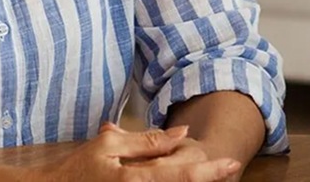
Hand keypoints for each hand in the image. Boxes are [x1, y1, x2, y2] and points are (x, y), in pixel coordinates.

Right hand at [40, 124, 241, 181]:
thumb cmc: (78, 168)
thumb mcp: (109, 145)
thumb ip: (147, 141)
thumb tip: (182, 133)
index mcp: (135, 179)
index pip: (182, 175)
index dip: (210, 171)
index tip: (231, 163)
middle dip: (204, 179)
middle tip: (223, 169)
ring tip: (204, 173)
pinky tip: (178, 178)